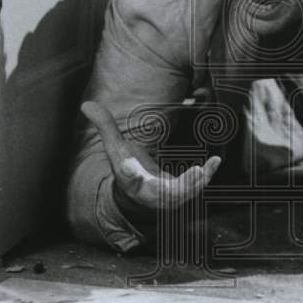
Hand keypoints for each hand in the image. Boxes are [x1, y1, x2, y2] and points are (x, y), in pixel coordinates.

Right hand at [81, 101, 220, 210]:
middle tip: (189, 175)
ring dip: (194, 184)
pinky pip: (195, 189)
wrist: (138, 192)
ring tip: (205, 169)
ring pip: (182, 196)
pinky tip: (215, 161)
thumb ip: (105, 126)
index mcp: (128, 180)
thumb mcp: (115, 147)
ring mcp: (166, 197)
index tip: (130, 169)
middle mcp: (148, 192)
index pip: (127, 177)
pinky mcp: (181, 195)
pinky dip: (206, 177)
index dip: (129, 174)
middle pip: (159, 194)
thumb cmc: (127, 166)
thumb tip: (86, 105)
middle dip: (173, 188)